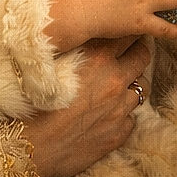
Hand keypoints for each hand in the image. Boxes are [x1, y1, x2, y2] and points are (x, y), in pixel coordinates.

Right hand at [23, 36, 150, 176]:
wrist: (33, 145)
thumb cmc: (35, 100)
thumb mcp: (54, 62)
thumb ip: (78, 48)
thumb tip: (88, 34)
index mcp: (98, 58)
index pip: (128, 33)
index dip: (128, 30)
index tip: (125, 30)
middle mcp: (115, 80)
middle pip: (142, 56)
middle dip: (137, 52)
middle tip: (128, 53)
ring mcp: (120, 108)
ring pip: (141, 87)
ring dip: (132, 83)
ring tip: (116, 85)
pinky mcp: (119, 133)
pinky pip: (132, 116)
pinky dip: (123, 112)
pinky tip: (107, 113)